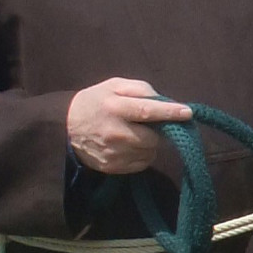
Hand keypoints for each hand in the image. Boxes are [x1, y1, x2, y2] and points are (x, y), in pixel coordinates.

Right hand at [67, 78, 192, 174]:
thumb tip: (163, 101)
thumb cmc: (95, 101)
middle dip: (159, 132)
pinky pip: (141, 164)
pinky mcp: (112, 167)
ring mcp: (113, 153)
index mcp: (115, 108)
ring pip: (149, 153)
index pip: (148, 111)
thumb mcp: (113, 85)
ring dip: (150, 144)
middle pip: (152, 138)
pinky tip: (131, 146)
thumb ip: (140, 89)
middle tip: (152, 125)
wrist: (64, 127)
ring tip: (137, 134)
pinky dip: (142, 155)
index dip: (170, 112)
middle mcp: (115, 133)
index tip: (188, 112)